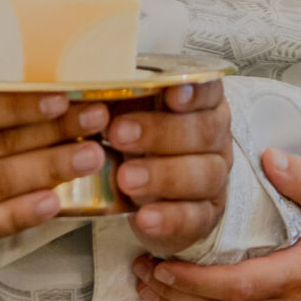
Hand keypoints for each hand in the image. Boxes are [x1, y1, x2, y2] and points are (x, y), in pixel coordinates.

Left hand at [106, 80, 231, 255]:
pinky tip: (145, 217)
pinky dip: (169, 218)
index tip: (169, 92)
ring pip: (204, 174)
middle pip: (204, 131)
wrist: (149, 193)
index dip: (193, 91)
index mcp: (200, 103)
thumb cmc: (137, 140)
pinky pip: (195, 217)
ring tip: (125, 178)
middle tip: (119, 134)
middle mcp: (215, 137)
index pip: (208, 89)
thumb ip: (117, 96)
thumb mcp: (126, 112)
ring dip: (163, 175)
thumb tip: (85, 82)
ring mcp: (214, 177)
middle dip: (160, 132)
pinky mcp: (205, 215)